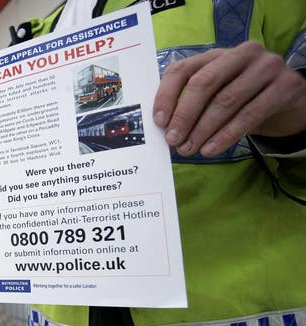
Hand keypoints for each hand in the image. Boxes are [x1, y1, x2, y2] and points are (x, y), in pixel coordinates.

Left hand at [153, 41, 305, 156]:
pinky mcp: (285, 86)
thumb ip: (193, 103)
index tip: (159, 122)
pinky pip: (250, 114)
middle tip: (173, 140)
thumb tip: (164, 128)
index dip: (167, 95)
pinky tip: (211, 149)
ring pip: (226, 100)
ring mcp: (267, 67)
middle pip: (204, 82)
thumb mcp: (216, 94)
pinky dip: (226, 135)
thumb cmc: (243, 99)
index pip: (183, 69)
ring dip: (203, 129)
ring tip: (189, 149)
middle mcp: (242, 54)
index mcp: (216, 54)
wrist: (289, 102)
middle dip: (185, 115)